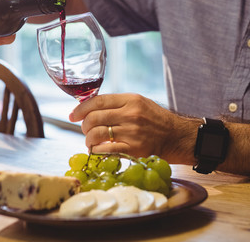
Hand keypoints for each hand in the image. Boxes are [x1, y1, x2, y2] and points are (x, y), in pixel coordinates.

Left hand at [70, 93, 197, 163]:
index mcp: (131, 100)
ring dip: (88, 140)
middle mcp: (130, 114)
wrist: (177, 136)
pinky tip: (98, 150)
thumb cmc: (157, 120)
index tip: (73, 115)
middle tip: (85, 130)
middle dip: (84, 126)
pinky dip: (97, 150)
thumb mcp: (140, 103)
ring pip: (97, 134)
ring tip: (91, 142)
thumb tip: (90, 107)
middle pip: (94, 118)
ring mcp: (132, 132)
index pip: (98, 101)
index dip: (81, 109)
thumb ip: (118, 103)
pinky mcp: (134, 149)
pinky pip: (106, 150)